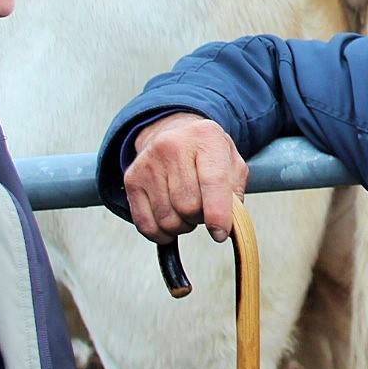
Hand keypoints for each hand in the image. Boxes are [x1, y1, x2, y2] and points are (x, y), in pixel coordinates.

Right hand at [123, 113, 249, 243]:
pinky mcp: (132, 179)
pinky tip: (171, 220)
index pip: (213, 181)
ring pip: (167, 219)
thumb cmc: (207, 154)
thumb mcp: (232, 163)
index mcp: (206, 137)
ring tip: (187, 209)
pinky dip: (162, 233)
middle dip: (200, 217)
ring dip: (182, 225)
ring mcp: (149, 162)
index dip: (218, 214)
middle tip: (203, 208)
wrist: (175, 135)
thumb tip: (228, 226)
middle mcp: (173, 145)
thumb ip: (235, 193)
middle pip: (188, 206)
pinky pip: (147, 225)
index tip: (220, 233)